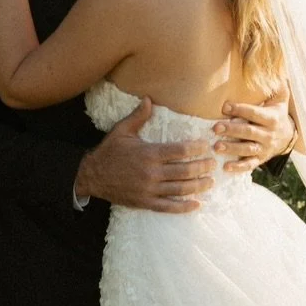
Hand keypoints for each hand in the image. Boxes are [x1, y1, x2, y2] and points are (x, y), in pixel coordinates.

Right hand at [75, 98, 215, 212]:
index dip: (196, 149)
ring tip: (210, 182)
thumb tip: (149, 99)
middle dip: (202, 167)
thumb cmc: (109, 152)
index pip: (180, 151)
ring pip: (180, 189)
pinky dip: (184, 207)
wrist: (92, 176)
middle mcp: (152, 172)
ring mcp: (149, 189)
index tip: (206, 147)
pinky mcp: (145, 202)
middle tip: (213, 164)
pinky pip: (168, 206)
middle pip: (185, 171)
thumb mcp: (122, 131)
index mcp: (149, 153)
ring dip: (198, 186)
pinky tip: (197, 204)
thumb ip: (139, 116)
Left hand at [215, 82, 295, 174]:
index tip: (225, 106)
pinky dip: (238, 168)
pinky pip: (249, 165)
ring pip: (247, 149)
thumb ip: (277, 85)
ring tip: (216, 146)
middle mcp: (268, 135)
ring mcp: (264, 149)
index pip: (255, 113)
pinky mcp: (260, 160)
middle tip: (215, 128)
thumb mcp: (281, 99)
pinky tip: (225, 167)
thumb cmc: (278, 113)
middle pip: (249, 132)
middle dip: (232, 130)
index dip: (240, 110)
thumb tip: (277, 68)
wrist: (288, 137)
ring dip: (232, 148)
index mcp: (272, 118)